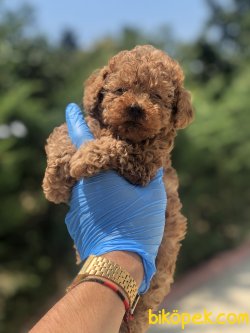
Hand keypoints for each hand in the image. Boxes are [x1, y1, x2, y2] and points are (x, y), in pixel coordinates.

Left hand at [65, 103, 166, 292]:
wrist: (118, 262)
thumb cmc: (137, 224)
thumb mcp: (152, 196)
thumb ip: (151, 177)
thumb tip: (154, 169)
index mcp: (98, 173)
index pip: (81, 138)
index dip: (76, 121)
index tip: (71, 109)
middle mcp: (81, 186)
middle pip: (82, 165)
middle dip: (92, 160)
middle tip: (108, 161)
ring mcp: (75, 206)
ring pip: (85, 187)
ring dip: (96, 187)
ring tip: (114, 197)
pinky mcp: (74, 222)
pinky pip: (84, 206)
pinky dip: (94, 205)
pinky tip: (108, 216)